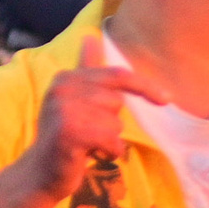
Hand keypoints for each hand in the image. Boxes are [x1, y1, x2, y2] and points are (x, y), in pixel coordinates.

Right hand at [19, 38, 170, 201]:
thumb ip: (87, 68)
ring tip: (86, 144)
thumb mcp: (74, 98)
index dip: (144, 87)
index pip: (116, 75)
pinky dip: (108, 151)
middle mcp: (63, 87)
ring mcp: (64, 109)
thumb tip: (91, 36)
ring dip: (108, 139)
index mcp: (67, 76)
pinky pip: (111, 139)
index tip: (168, 99)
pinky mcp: (70, 132)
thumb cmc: (65, 136)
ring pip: (115, 123)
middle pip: (117, 102)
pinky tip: (90, 154)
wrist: (41, 171)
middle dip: (110, 122)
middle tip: (87, 132)